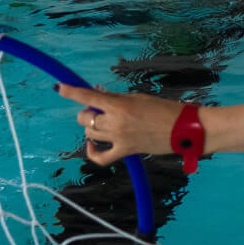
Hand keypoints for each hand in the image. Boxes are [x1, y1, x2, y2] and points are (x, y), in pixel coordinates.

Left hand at [56, 84, 182, 165]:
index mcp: (120, 105)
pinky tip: (92, 145)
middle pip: (85, 117)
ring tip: (103, 121)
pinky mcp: (126, 152)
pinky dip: (92, 152)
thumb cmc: (165, 109)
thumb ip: (116, 98)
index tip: (59, 87)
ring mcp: (119, 139)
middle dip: (87, 110)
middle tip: (98, 107)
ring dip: (91, 125)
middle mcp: (116, 123)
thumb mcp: (138, 97)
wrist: (184, 129)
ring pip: (90, 133)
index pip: (88, 97)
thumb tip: (99, 96)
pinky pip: (101, 158)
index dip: (71, 91)